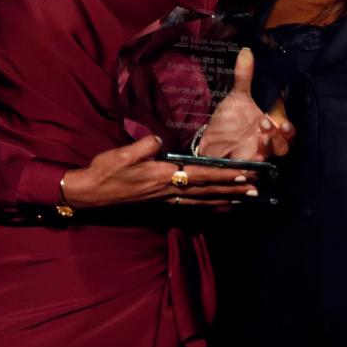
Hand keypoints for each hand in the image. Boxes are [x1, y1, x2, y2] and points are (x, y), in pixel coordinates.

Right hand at [60, 135, 258, 207]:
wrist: (91, 193)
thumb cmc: (105, 171)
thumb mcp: (122, 154)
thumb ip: (144, 146)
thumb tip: (159, 139)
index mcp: (162, 176)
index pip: (200, 175)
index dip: (223, 175)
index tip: (244, 173)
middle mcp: (168, 190)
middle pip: (206, 190)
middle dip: (231, 188)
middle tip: (255, 189)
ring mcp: (165, 199)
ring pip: (201, 200)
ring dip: (224, 199)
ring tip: (244, 199)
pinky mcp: (160, 203)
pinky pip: (190, 206)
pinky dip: (207, 206)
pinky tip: (218, 206)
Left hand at [196, 49, 294, 160]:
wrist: (210, 140)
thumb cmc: (229, 121)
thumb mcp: (236, 97)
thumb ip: (243, 76)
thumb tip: (246, 51)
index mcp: (269, 126)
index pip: (287, 129)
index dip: (288, 128)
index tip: (281, 120)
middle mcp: (266, 142)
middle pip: (284, 146)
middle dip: (280, 137)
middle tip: (267, 123)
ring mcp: (255, 154)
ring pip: (270, 156)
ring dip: (268, 147)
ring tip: (260, 135)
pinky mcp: (242, 165)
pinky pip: (251, 168)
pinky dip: (252, 164)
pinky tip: (249, 157)